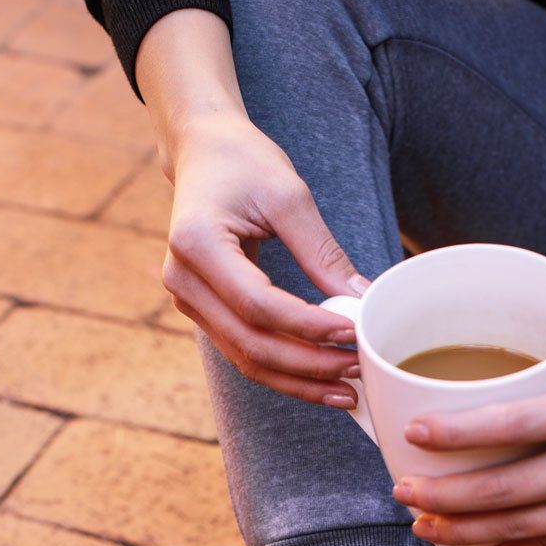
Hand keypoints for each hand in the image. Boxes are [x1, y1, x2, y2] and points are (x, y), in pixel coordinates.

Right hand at [161, 111, 367, 405]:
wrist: (203, 152)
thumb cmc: (244, 163)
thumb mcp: (288, 195)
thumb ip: (322, 252)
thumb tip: (363, 301)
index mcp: (196, 243)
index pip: (258, 304)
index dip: (308, 326)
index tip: (353, 331)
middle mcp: (182, 279)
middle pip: (251, 343)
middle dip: (308, 365)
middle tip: (357, 370)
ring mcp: (188, 300)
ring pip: (246, 359)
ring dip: (299, 381)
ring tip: (346, 393)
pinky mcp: (203, 312)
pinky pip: (244, 353)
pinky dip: (285, 371)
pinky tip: (320, 382)